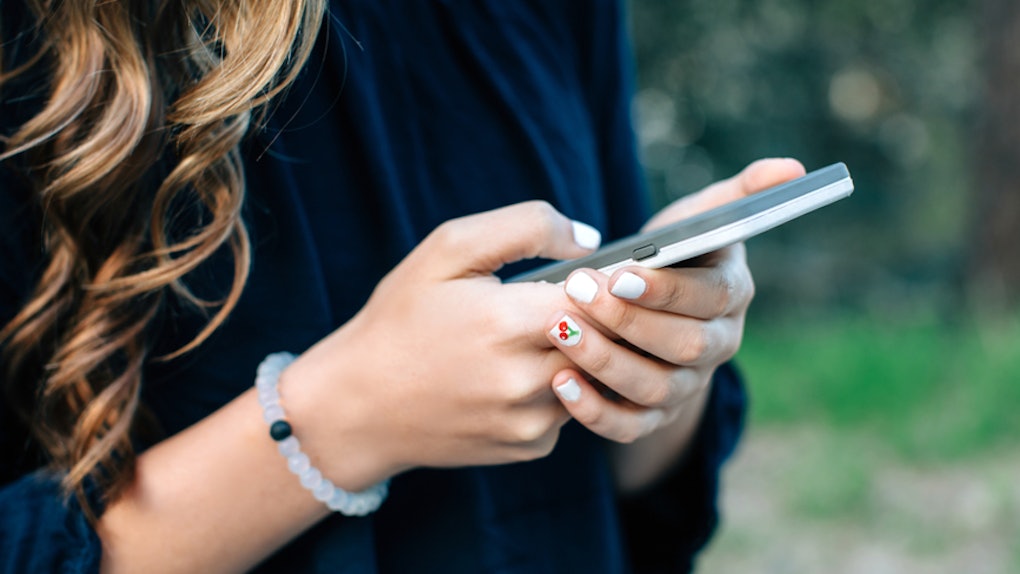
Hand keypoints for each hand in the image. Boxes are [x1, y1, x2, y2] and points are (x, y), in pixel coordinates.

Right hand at [280, 201, 601, 490]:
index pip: (602, 296)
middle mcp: (524, 379)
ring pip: (593, 375)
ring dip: (584, 352)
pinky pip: (570, 410)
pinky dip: (560, 387)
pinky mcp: (528, 447)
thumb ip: (524, 228)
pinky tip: (522, 371)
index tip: (614, 270)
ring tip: (546, 332)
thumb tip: (589, 240)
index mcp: (507, 321)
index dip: (610, 280)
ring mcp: (529, 420)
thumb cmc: (401, 319)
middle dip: (606, 316)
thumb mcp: (447, 250)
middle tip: (591, 298)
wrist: (358, 406)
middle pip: (607, 339)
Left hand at [545, 158, 805, 443]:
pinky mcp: (651, 416)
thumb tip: (794, 167)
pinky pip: (627, 427)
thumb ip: (740, 194)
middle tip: (578, 293)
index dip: (667, 291)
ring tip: (560, 330)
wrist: (650, 306)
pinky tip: (560, 382)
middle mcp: (717, 347)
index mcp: (732, 297)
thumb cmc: (676, 254)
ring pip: (655, 388)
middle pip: (684, 347)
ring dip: (605, 361)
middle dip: (629, 321)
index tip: (619, 273)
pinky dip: (594, 412)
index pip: (710, 298)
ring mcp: (686, 387)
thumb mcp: (701, 219)